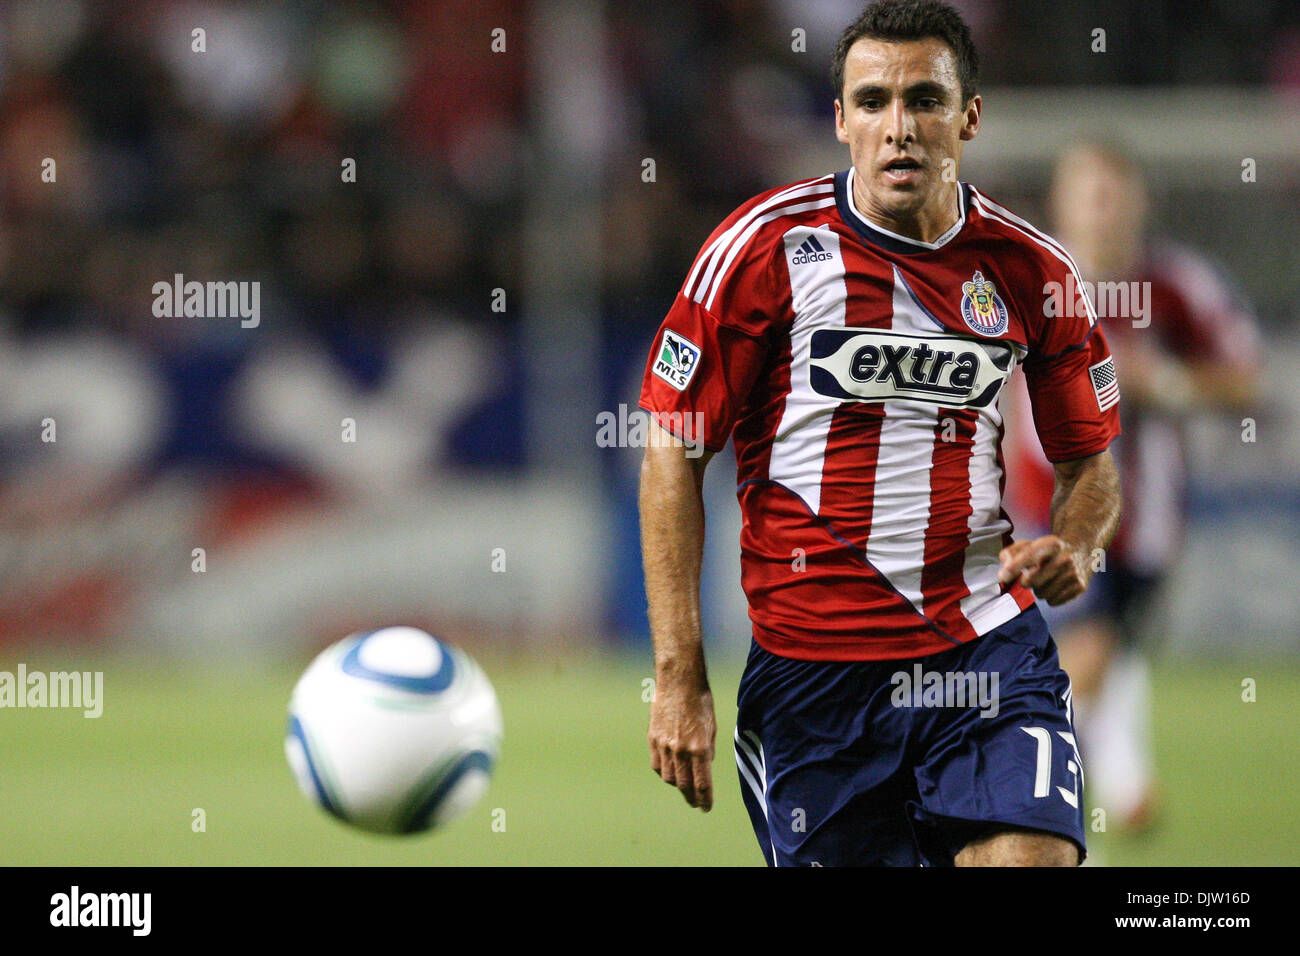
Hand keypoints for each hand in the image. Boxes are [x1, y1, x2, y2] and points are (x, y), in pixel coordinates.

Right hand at [648, 678, 715, 811]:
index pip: (702, 783)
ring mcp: (664, 746)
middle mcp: (681, 750)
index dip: (705, 799)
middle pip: (684, 785)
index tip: (706, 808)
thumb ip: (707, 750)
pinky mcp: (653, 739)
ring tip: (683, 786)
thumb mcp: (711, 727)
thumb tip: (704, 766)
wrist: (679, 682)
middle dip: (691, 798)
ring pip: (668, 777)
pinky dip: (663, 771)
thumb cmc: (700, 702)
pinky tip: (670, 770)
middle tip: (695, 803)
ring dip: (677, 784)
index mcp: (699, 748)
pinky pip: (657, 765)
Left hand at [998, 535, 1090, 605]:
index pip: (1029, 556)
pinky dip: (1050, 596)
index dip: (1014, 567)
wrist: (1081, 548)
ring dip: (1039, 589)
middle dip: (1024, 581)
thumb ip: (1010, 554)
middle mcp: (1064, 558)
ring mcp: (1074, 573)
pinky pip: (1053, 602)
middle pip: (1031, 581)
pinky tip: (1056, 584)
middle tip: (1031, 574)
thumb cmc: (1048, 549)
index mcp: (1050, 544)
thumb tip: (1004, 575)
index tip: (1003, 577)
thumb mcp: (1030, 544)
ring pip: (1041, 594)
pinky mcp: (1080, 587)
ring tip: (1046, 578)